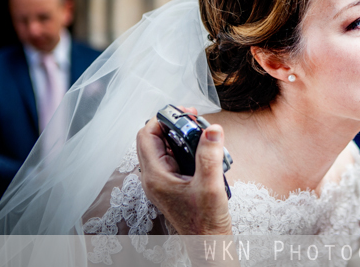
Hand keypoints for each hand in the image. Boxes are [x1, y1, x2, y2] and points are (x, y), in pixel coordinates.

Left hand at [136, 106, 232, 234]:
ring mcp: (163, 181)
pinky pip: (175, 158)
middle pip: (155, 138)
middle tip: (196, 120)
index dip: (164, 119)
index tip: (186, 114)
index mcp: (155, 176)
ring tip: (203, 135)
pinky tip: (205, 152)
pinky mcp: (173, 184)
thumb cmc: (205, 223)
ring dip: (182, 136)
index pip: (147, 135)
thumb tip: (212, 130)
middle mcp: (154, 177)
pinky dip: (188, 149)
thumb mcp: (210, 186)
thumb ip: (210, 155)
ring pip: (166, 147)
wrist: (208, 244)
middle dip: (174, 124)